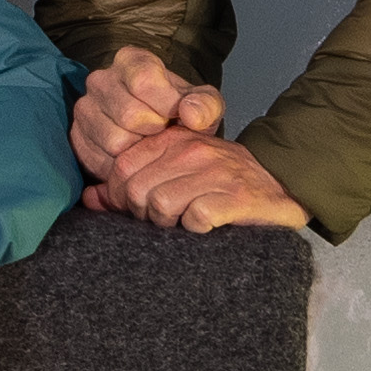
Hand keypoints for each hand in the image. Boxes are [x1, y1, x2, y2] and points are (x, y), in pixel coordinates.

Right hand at [71, 46, 220, 172]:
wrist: (156, 134)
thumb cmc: (179, 114)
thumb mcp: (204, 105)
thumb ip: (206, 105)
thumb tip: (191, 115)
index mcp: (131, 60)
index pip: (144, 80)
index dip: (165, 105)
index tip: (176, 117)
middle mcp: (101, 79)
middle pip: (129, 115)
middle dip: (154, 133)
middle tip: (163, 135)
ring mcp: (84, 108)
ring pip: (113, 141)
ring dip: (138, 151)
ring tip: (149, 146)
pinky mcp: (76, 136)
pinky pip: (99, 160)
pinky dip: (121, 166)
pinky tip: (134, 157)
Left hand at [106, 132, 312, 237]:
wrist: (281, 187)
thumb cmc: (221, 184)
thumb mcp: (176, 173)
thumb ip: (132, 183)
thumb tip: (90, 197)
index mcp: (173, 140)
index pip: (122, 168)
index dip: (121, 198)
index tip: (138, 211)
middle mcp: (192, 150)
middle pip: (138, 191)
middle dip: (143, 215)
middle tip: (164, 222)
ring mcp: (215, 172)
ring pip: (161, 205)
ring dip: (168, 225)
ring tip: (184, 224)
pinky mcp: (235, 198)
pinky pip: (195, 219)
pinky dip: (195, 230)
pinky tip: (206, 229)